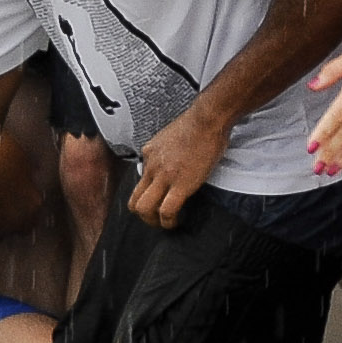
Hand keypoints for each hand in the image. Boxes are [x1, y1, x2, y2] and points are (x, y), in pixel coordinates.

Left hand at [129, 106, 228, 229]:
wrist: (207, 119)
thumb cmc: (198, 123)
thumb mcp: (171, 135)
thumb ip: (166, 149)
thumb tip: (173, 159)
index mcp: (149, 153)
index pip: (140, 179)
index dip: (150, 192)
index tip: (161, 197)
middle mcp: (151, 166)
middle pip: (134, 199)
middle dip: (143, 215)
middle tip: (156, 219)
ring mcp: (164, 176)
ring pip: (144, 208)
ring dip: (153, 221)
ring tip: (165, 224)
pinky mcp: (180, 184)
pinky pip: (166, 211)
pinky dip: (169, 222)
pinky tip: (176, 222)